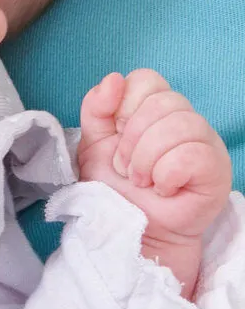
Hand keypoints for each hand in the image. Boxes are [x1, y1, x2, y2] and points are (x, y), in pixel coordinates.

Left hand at [78, 70, 232, 296]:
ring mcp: (205, 142)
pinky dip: (167, 174)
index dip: (124, 105)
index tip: (116, 135)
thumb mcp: (92, 142)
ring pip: (180, 124)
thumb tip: (113, 79)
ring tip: (142, 180)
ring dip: (146, 159)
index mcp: (154, 108)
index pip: (146, 79)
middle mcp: (184, 119)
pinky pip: (193, 154)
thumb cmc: (114, 186)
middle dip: (132, 139)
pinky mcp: (217, 169)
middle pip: (161, 101)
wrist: (129, 230)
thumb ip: (96, 107)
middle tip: (126, 167)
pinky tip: (163, 189)